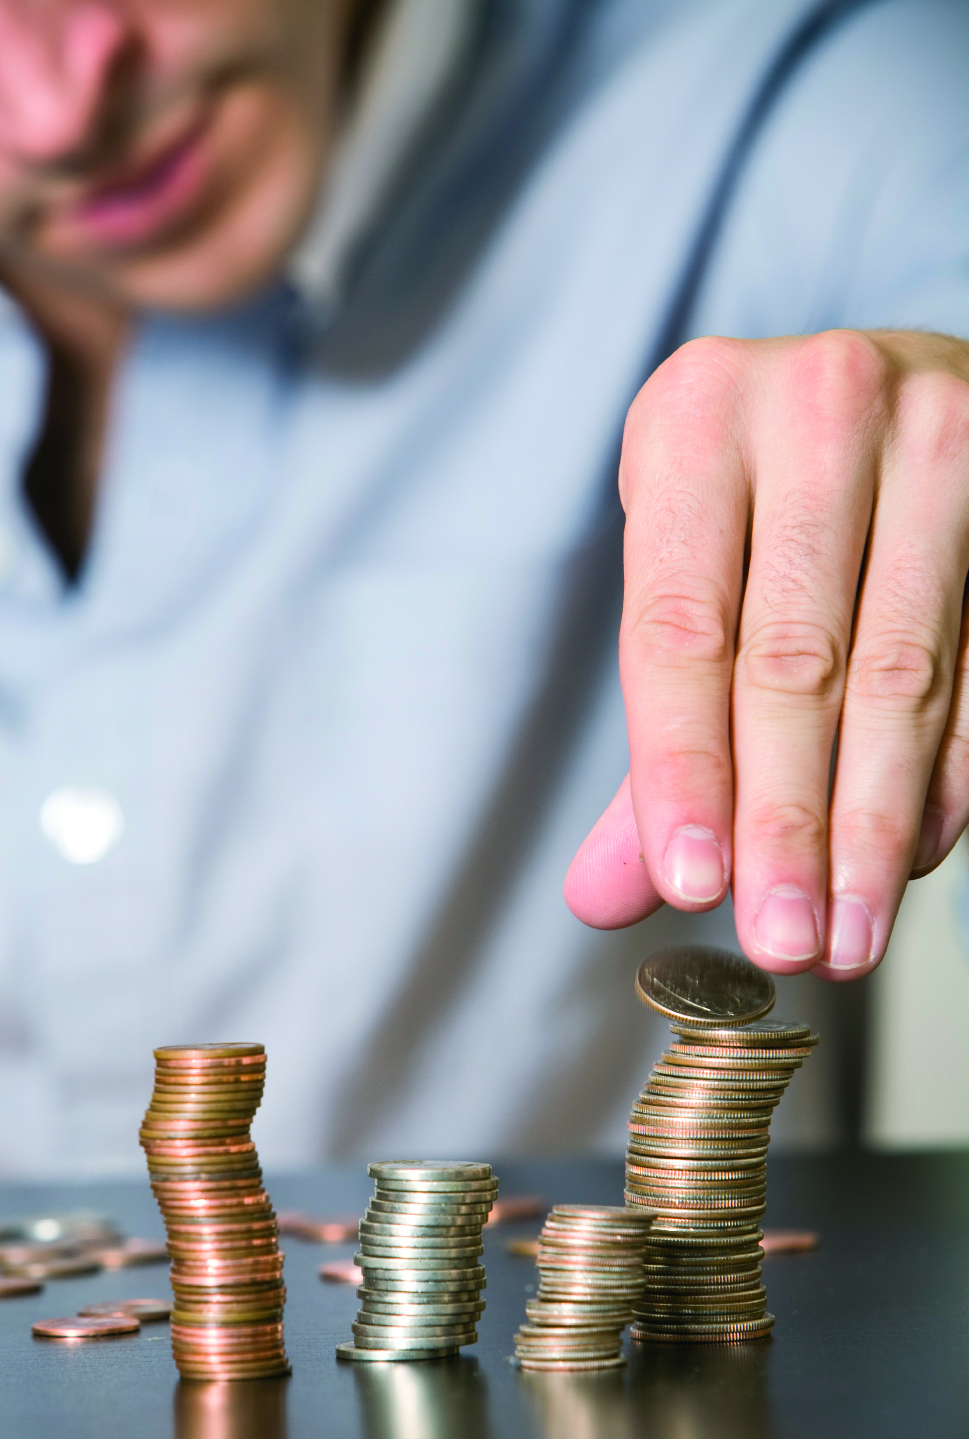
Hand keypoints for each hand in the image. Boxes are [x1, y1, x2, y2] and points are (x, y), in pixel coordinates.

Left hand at [564, 329, 968, 978]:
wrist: (888, 401)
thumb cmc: (757, 501)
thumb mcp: (684, 575)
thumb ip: (655, 738)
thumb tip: (602, 896)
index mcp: (694, 418)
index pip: (680, 628)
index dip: (683, 770)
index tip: (691, 887)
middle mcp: (818, 408)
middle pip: (793, 660)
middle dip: (785, 824)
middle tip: (780, 941)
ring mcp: (937, 439)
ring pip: (901, 672)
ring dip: (871, 825)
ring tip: (845, 936)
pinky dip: (948, 777)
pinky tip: (912, 862)